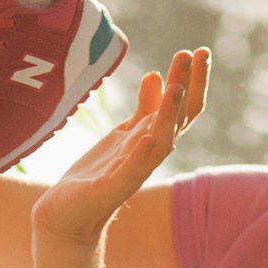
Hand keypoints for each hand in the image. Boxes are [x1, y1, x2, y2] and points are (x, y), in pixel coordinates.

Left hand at [31, 47, 209, 251]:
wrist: (67, 216)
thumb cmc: (97, 175)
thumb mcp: (122, 134)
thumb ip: (143, 109)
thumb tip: (156, 75)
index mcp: (152, 139)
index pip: (183, 108)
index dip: (193, 81)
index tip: (200, 51)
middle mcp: (148, 154)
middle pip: (177, 118)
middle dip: (188, 86)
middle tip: (195, 53)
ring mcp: (132, 172)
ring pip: (159, 140)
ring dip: (169, 114)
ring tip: (176, 88)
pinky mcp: (110, 189)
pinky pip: (131, 170)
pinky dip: (140, 153)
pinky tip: (146, 135)